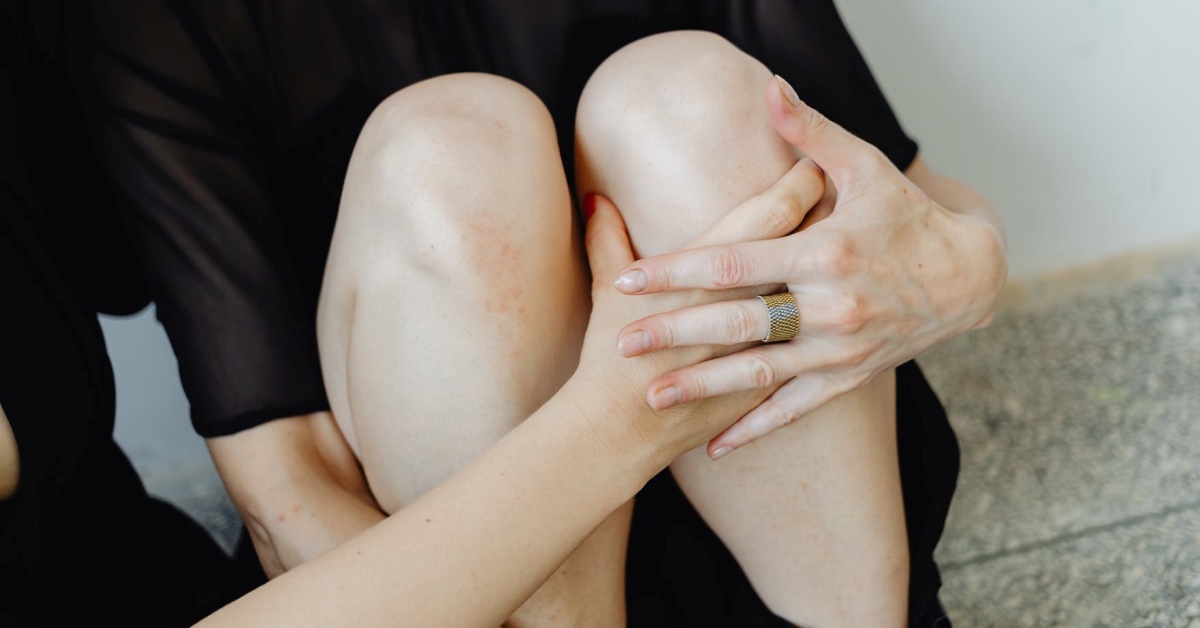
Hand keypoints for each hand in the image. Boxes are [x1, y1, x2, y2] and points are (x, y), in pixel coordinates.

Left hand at [611, 75, 1006, 458]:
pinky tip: (715, 447)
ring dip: (704, 387)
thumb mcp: (866, 167)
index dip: (679, 270)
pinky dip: (756, 429)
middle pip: (738, 322)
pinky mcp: (850, 378)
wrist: (968, 279)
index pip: (736, 262)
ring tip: (652, 396)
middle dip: (676, 333)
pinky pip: (796, 410)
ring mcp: (841, 349)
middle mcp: (833, 306)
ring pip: (760, 373)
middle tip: (622, 344)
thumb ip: (812, 133)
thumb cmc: (907, 217)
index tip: (631, 279)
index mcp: (826, 252)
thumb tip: (772, 89)